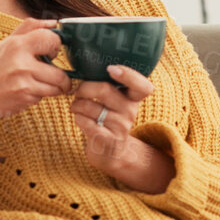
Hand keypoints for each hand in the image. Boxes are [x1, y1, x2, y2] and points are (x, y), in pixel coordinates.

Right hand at [0, 19, 69, 175]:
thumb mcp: (3, 45)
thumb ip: (28, 30)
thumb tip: (54, 22)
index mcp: (15, 45)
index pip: (52, 38)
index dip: (56, 45)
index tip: (52, 51)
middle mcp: (21, 63)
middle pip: (60, 72)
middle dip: (61, 77)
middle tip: (55, 76)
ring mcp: (23, 83)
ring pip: (55, 87)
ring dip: (52, 89)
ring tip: (38, 85)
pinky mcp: (23, 99)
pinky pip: (43, 97)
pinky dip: (38, 96)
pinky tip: (24, 93)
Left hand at [71, 65, 172, 191]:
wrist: (109, 152)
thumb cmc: (106, 119)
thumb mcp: (113, 102)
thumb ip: (106, 84)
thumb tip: (83, 67)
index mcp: (133, 98)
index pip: (143, 86)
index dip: (128, 75)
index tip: (111, 69)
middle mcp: (130, 111)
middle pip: (104, 90)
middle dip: (83, 88)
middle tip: (76, 93)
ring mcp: (120, 127)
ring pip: (90, 106)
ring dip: (76, 105)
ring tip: (76, 108)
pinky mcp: (108, 140)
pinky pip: (85, 122)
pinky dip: (77, 118)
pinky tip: (80, 120)